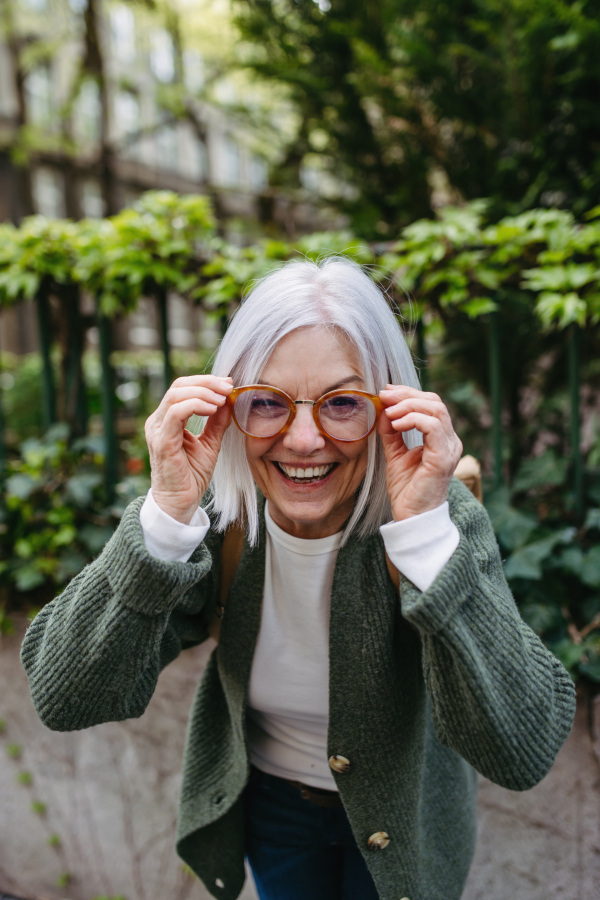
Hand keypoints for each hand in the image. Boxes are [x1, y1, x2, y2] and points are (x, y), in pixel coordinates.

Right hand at [145, 375, 232, 523]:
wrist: (181, 503)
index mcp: (167, 419)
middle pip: (179, 386)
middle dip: (207, 383)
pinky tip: (213, 409)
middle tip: (228, 387)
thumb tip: (229, 398)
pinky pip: (176, 413)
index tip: (229, 384)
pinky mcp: (162, 442)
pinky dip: (196, 405)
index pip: (183, 388)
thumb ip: (217, 421)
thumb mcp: (210, 442)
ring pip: (176, 395)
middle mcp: (158, 421)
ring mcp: (157, 430)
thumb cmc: (192, 475)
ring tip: (223, 399)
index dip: (206, 381)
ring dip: (204, 392)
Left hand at [378, 385, 462, 520]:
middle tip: (384, 396)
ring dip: (408, 405)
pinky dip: (412, 419)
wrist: (411, 517)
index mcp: (441, 439)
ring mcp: (449, 449)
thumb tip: (384, 408)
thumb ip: (392, 431)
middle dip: (406, 395)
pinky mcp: (443, 458)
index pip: (431, 404)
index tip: (386, 392)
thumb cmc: (407, 489)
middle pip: (435, 402)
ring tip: (389, 412)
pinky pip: (433, 427)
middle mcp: (450, 441)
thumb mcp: (395, 453)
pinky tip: (395, 424)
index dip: (408, 393)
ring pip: (436, 410)